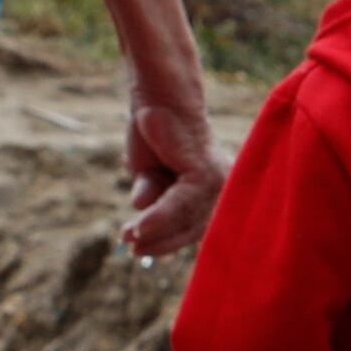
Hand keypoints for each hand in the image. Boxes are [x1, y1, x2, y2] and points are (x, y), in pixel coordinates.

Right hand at [121, 84, 222, 258]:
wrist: (157, 98)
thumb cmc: (154, 134)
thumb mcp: (151, 176)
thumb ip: (156, 200)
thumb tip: (143, 221)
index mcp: (212, 191)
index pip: (194, 228)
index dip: (168, 242)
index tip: (141, 252)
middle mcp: (221, 188)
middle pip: (193, 228)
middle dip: (160, 242)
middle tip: (131, 247)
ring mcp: (217, 182)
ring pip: (184, 220)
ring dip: (153, 231)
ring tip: (129, 236)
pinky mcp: (205, 175)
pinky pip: (181, 205)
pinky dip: (158, 217)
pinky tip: (139, 227)